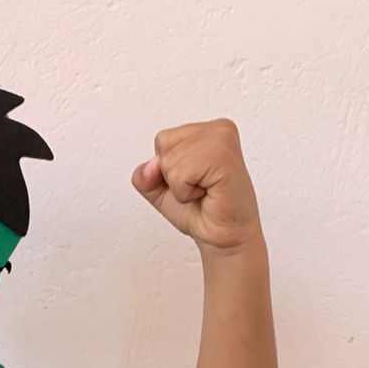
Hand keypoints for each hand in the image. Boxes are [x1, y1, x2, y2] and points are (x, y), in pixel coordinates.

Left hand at [131, 119, 261, 252]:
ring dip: (180, 186)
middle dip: (173, 176)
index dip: (167, 169)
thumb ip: (145, 175)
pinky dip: (185, 193)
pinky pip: (180, 174)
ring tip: (204, 192)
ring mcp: (222, 140)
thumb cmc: (200, 212)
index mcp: (208, 130)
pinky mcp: (223, 158)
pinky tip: (207, 194)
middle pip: (164, 144)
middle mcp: (218, 129)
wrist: (222, 237)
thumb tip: (149, 168)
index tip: (194, 181)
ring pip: (169, 159)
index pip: (162, 139)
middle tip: (199, 189)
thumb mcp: (161, 190)